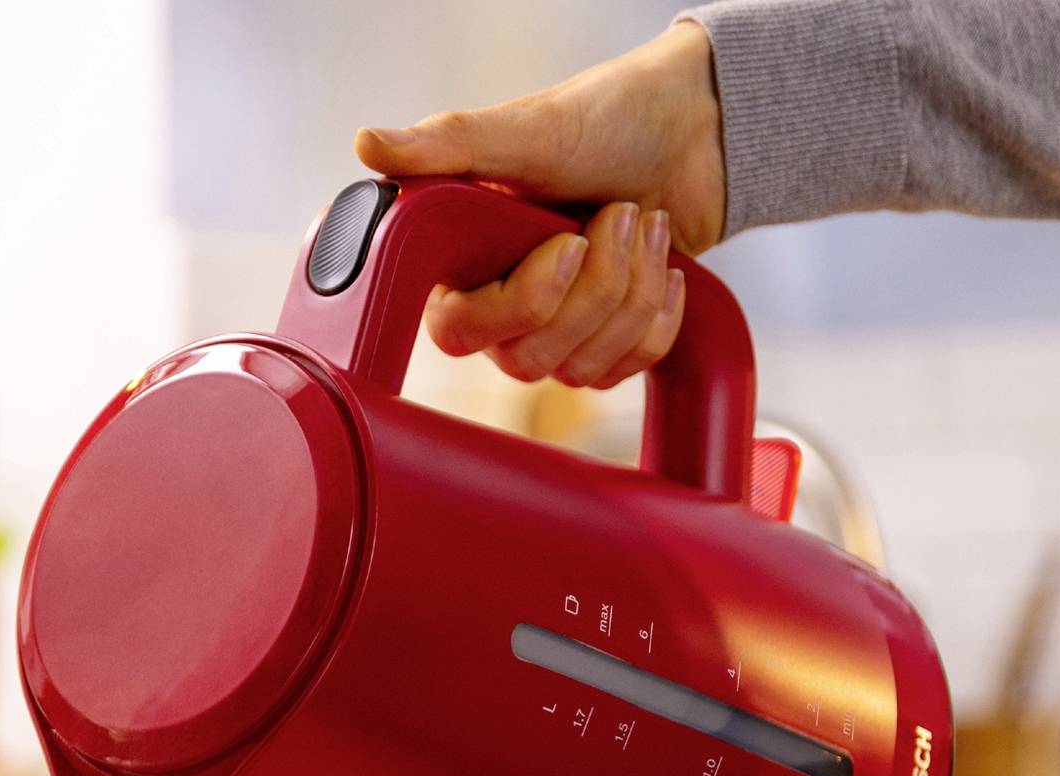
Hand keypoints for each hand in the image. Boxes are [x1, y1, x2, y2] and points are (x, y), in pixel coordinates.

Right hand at [353, 21, 724, 389]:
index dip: (522, 301)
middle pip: (530, 357)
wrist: (692, 130)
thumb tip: (367, 145)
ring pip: (582, 368)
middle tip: (622, 211)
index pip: (458, 332)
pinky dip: (658, 315)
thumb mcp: (526, 129)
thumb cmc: (606, 120)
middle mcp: (499, 303)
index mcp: (463, 260)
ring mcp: (554, 329)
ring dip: (633, 290)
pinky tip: (665, 263)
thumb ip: (446, 144)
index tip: (568, 244)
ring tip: (645, 220)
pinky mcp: (605, 342)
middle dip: (597, 285)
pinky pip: (627, 370)